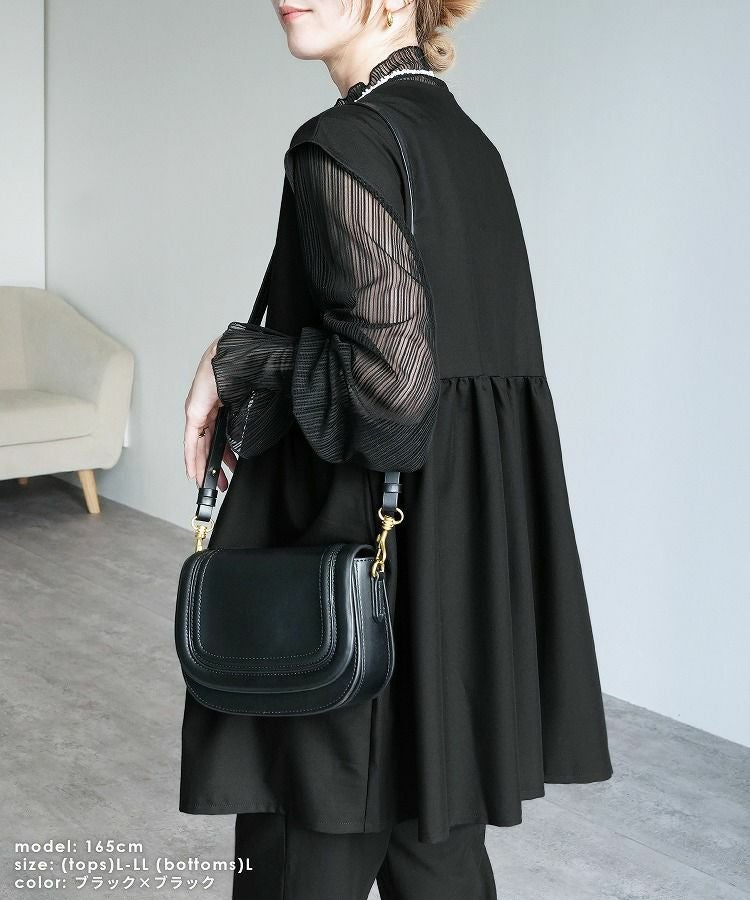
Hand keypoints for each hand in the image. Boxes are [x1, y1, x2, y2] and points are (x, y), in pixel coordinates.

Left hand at [184, 336, 236, 490]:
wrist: (234, 357)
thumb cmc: (242, 372)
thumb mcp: (245, 404)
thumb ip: (242, 421)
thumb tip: (246, 440)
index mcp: (218, 407)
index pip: (217, 436)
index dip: (220, 455)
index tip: (225, 470)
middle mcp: (205, 410)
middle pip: (206, 444)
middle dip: (212, 466)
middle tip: (219, 482)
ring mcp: (197, 411)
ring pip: (198, 446)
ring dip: (202, 466)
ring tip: (207, 482)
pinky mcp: (193, 412)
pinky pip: (191, 441)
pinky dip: (192, 457)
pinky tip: (194, 471)